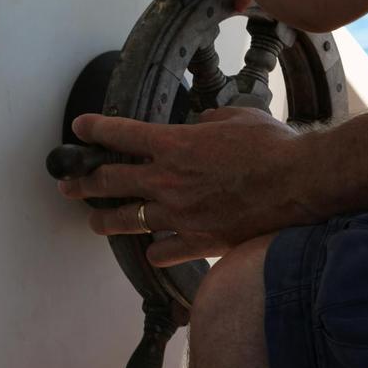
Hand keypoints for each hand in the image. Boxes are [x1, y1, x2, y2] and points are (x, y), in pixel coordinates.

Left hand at [58, 108, 312, 265]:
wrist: (298, 185)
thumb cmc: (271, 147)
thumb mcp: (237, 117)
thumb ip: (209, 119)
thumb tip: (200, 123)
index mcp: (176, 144)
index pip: (121, 133)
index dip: (95, 128)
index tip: (80, 127)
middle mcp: (168, 180)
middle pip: (111, 181)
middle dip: (83, 181)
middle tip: (69, 184)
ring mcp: (180, 214)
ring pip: (127, 221)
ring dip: (105, 220)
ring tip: (93, 222)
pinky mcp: (198, 241)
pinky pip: (163, 251)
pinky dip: (158, 249)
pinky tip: (156, 248)